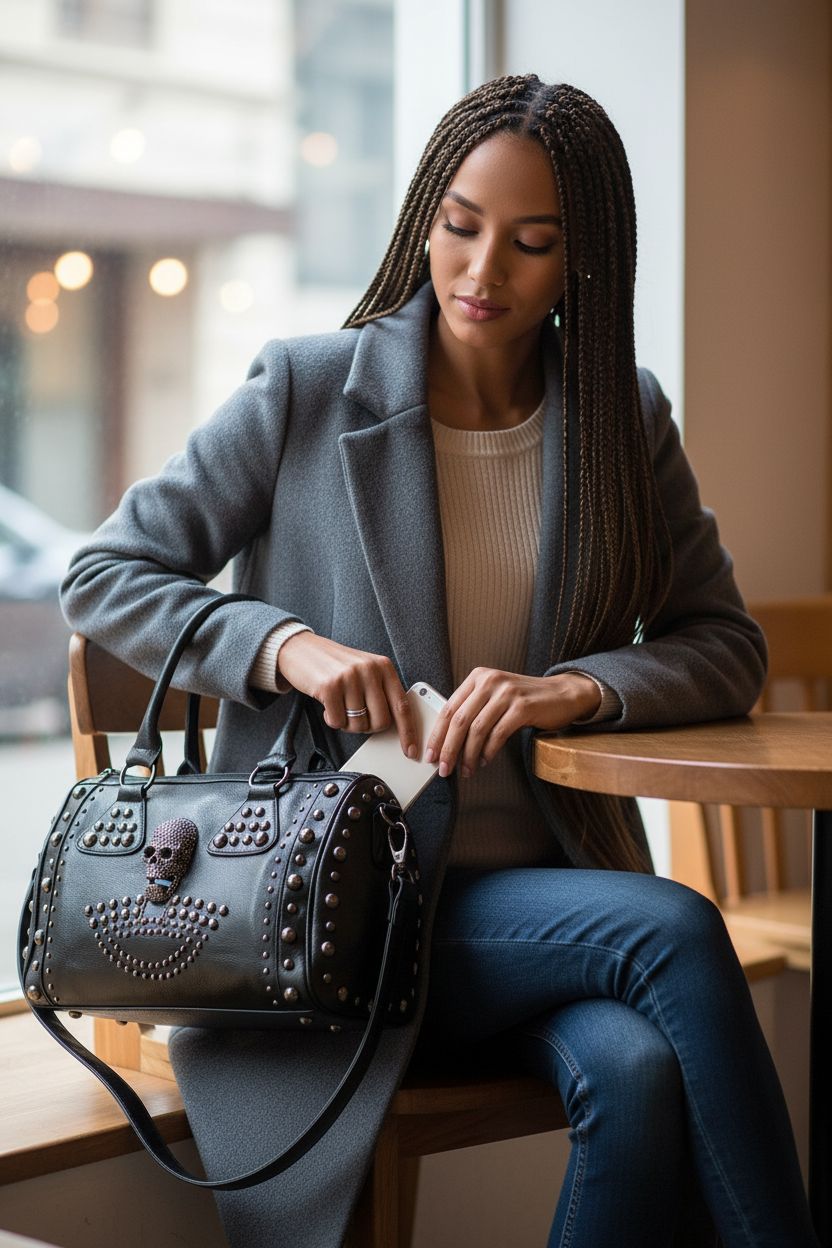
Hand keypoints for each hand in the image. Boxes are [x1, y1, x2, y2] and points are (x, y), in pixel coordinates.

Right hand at [277, 632, 417, 756]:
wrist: (302, 649)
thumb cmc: (336, 666)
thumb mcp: (366, 670)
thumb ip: (381, 691)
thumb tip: (396, 726)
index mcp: (384, 667)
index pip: (402, 706)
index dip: (408, 732)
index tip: (411, 750)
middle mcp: (369, 670)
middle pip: (381, 721)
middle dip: (368, 726)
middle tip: (356, 716)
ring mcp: (349, 678)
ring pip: (358, 724)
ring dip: (347, 723)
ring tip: (340, 705)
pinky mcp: (329, 687)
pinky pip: (337, 722)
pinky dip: (332, 719)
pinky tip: (328, 705)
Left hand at [424, 668, 601, 778]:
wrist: (562, 694)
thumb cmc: (524, 700)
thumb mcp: (494, 697)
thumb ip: (473, 710)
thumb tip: (447, 742)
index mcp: (478, 677)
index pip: (448, 708)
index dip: (437, 734)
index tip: (430, 754)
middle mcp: (490, 681)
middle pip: (459, 720)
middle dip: (448, 748)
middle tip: (444, 768)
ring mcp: (507, 692)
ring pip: (477, 729)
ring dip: (468, 755)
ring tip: (466, 770)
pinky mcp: (523, 706)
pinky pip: (498, 734)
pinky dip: (488, 752)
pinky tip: (485, 761)